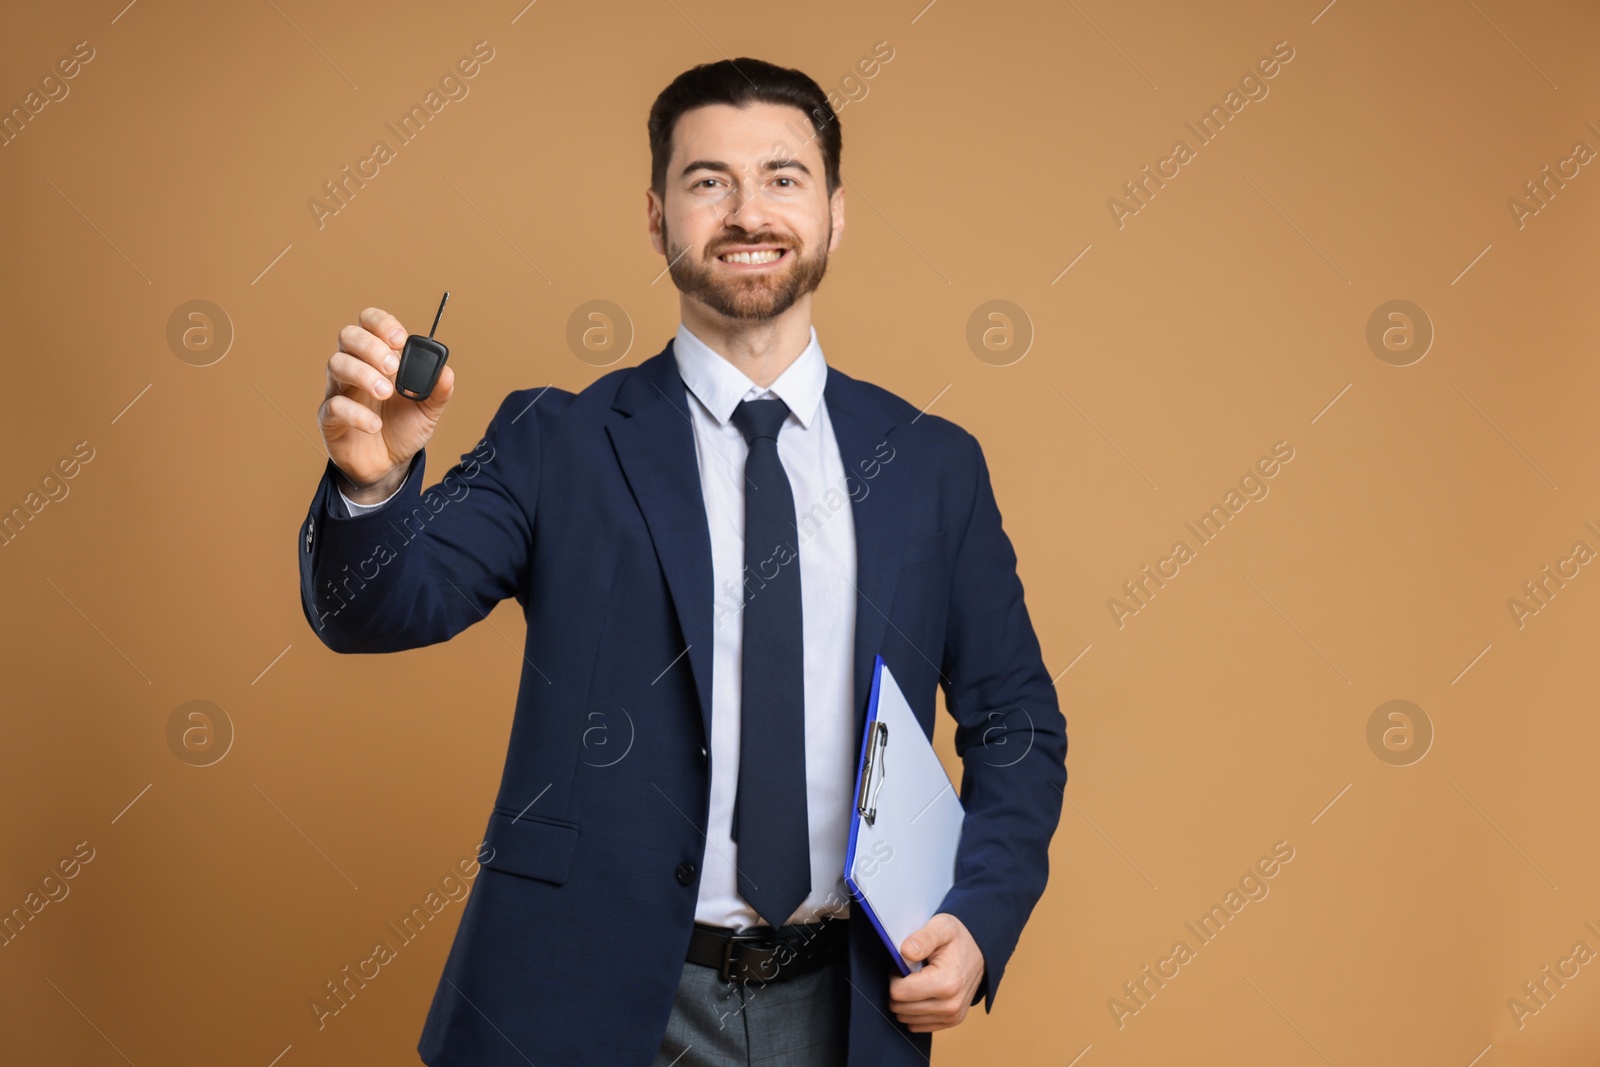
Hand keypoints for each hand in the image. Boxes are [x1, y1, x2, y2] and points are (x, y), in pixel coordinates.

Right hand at [318, 306, 455, 502]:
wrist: (389, 464)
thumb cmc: (404, 428)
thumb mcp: (428, 410)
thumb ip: (438, 390)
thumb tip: (446, 372)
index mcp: (378, 358)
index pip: (369, 323)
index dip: (381, 323)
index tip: (400, 339)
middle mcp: (355, 368)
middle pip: (348, 336)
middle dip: (371, 346)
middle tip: (392, 367)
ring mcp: (340, 391)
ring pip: (336, 364)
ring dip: (363, 374)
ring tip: (386, 393)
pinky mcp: (329, 418)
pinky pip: (333, 406)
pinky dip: (355, 413)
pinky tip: (374, 424)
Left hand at [887, 912, 985, 1031]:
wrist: (980, 952)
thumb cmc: (958, 939)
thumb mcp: (942, 926)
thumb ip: (922, 938)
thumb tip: (905, 952)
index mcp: (946, 983)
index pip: (898, 993)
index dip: (894, 976)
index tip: (904, 965)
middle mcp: (951, 1005)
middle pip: (900, 1007)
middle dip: (899, 988)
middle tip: (910, 972)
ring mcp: (952, 1016)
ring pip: (906, 1018)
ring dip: (906, 1000)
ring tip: (918, 981)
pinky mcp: (951, 1021)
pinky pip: (917, 1025)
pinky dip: (914, 1010)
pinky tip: (923, 993)